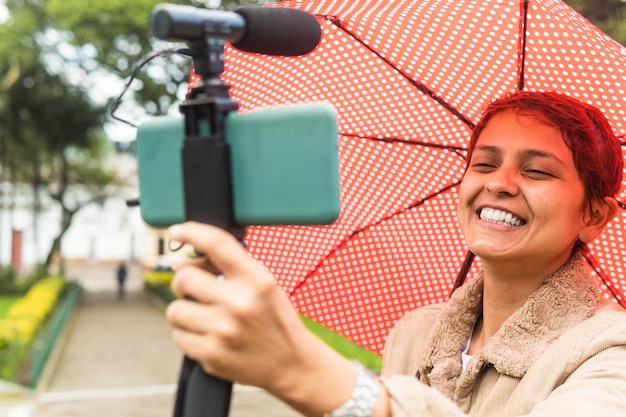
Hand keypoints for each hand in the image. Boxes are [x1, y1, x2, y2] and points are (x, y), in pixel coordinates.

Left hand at [165, 222, 387, 416]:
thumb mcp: (264, 285)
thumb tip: (180, 264)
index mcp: (256, 280)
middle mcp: (239, 303)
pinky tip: (209, 336)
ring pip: (175, 310)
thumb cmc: (276, 320)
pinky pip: (178, 337)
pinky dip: (188, 335)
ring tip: (205, 317)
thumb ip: (229, 269)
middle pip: (183, 278)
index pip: (216, 243)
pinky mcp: (212, 355)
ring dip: (184, 312)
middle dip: (184, 282)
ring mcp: (223, 331)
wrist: (292, 363)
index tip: (178, 231)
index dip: (191, 232)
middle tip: (196, 291)